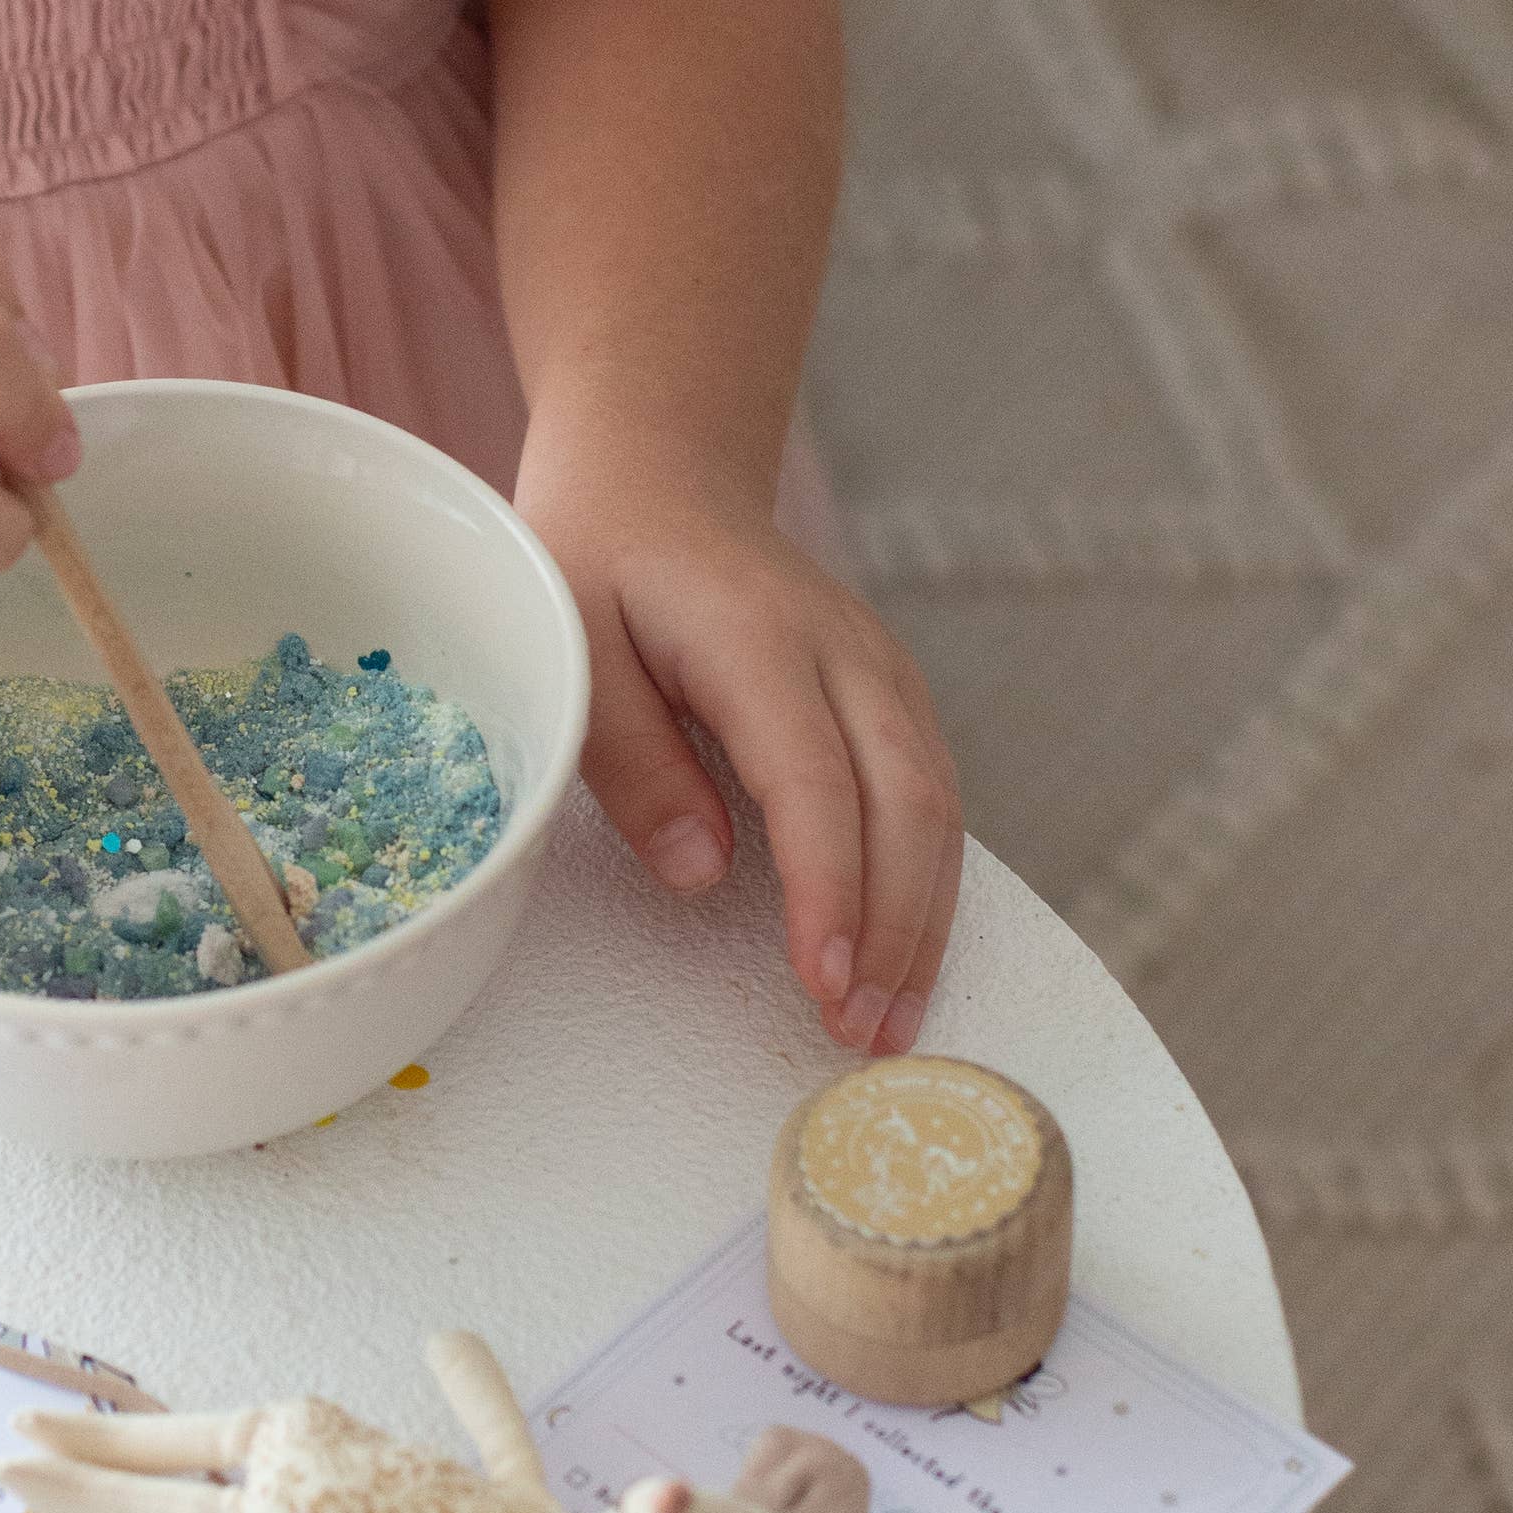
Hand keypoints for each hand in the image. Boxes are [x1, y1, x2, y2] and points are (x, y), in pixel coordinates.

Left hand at [519, 460, 961, 1056]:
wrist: (660, 475)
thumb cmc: (600, 559)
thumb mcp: (575, 650)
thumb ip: (633, 762)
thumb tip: (702, 875)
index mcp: (758, 639)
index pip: (816, 783)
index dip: (828, 890)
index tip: (824, 981)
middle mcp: (844, 653)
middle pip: (906, 804)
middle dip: (896, 931)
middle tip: (863, 1037)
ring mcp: (881, 670)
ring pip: (937, 806)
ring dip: (925, 922)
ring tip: (893, 1024)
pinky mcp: (890, 693)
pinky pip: (933, 794)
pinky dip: (928, 882)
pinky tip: (906, 954)